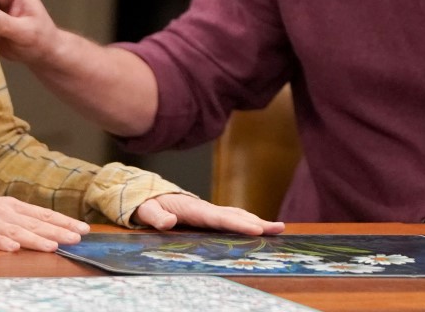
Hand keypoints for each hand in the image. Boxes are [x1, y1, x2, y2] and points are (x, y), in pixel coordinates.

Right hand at [0, 192, 89, 251]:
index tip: (84, 228)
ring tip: (53, 246)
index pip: (44, 214)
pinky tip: (13, 248)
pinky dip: (1, 242)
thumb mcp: (2, 211)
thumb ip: (22, 219)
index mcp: (14, 206)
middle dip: (58, 231)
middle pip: (36, 223)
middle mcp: (6, 211)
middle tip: (78, 237)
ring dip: (35, 239)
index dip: (64, 222)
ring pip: (17, 230)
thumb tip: (49, 229)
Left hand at [132, 194, 285, 235]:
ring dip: (256, 221)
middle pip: (235, 215)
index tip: (257, 229)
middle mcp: (205, 209)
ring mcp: (209, 212)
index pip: (220, 218)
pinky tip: (258, 229)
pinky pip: (231, 218)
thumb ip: (156, 217)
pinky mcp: (209, 216)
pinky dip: (247, 222)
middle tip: (279, 229)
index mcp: (193, 209)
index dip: (238, 224)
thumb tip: (169, 222)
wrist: (145, 194)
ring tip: (278, 228)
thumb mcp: (145, 210)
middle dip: (257, 222)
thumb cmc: (145, 203)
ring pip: (236, 215)